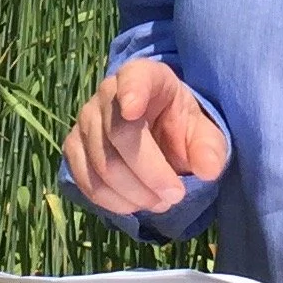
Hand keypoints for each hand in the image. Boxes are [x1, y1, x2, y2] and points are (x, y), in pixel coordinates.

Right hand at [61, 57, 230, 219]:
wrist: (155, 131)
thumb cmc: (179, 125)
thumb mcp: (203, 131)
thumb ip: (209, 147)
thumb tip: (208, 170)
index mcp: (145, 76)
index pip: (133, 79)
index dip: (131, 92)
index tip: (133, 109)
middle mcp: (107, 94)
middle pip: (119, 135)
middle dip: (150, 174)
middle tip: (175, 196)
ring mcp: (86, 121)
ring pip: (102, 165)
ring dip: (134, 194)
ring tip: (160, 202)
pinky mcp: (73, 148)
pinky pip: (86, 181)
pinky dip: (112, 201)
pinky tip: (134, 205)